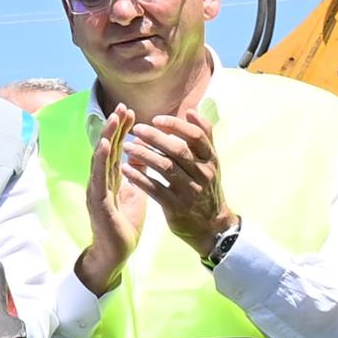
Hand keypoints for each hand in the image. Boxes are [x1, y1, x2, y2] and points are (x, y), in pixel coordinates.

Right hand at [74, 105, 147, 294]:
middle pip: (106, 149)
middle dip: (113, 128)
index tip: (130, 111)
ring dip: (105, 138)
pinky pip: (99, 177)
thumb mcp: (136, 195)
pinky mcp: (98, 202)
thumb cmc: (123, 225)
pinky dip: (100, 160)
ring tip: (112, 120)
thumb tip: (146, 158)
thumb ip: (138, 176)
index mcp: (112, 179)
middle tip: (121, 107)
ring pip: (100, 159)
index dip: (122, 130)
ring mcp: (97, 190)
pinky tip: (104, 146)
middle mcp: (101, 180)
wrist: (115, 252)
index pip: (116, 149)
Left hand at [123, 111, 228, 255]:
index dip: (175, 125)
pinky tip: (125, 169)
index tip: (156, 119)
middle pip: (178, 150)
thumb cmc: (207, 188)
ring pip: (164, 167)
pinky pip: (154, 188)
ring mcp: (190, 191)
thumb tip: (192, 111)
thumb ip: (204, 137)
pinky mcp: (176, 207)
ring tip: (127, 147)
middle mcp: (202, 174)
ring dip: (143, 155)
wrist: (212, 226)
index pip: (196, 136)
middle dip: (155, 137)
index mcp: (210, 160)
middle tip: (136, 130)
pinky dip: (139, 177)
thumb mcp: (211, 163)